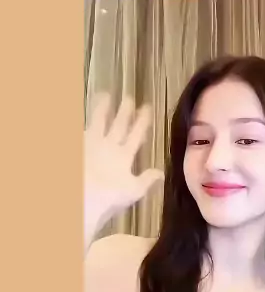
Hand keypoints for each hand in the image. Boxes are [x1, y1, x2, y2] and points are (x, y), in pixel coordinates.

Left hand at [84, 93, 163, 233]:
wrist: (82, 196)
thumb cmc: (110, 196)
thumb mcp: (134, 191)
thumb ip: (147, 179)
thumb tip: (161, 172)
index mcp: (124, 155)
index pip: (136, 134)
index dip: (142, 120)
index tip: (147, 107)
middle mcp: (108, 145)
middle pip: (118, 124)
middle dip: (125, 110)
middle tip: (128, 97)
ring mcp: (90, 143)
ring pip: (97, 121)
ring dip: (102, 108)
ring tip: (103, 95)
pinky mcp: (77, 145)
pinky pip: (79, 130)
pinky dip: (79, 123)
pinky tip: (76, 115)